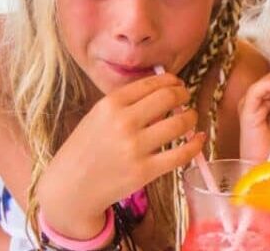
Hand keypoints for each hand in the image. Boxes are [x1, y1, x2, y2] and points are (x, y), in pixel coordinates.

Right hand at [37, 73, 204, 239]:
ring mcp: (135, 148)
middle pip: (169, 97)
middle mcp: (123, 122)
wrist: (70, 188)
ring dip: (191, 117)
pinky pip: (181, 154)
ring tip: (190, 118)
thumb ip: (127, 103)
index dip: (172, 81)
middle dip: (183, 94)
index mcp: (110, 104)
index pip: (152, 83)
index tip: (178, 84)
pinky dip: (196, 144)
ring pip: (180, 123)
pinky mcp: (144, 171)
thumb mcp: (98, 116)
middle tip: (186, 99)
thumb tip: (165, 90)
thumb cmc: (86, 148)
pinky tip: (198, 138)